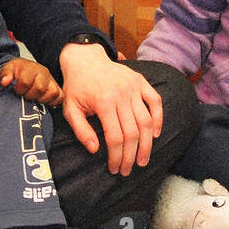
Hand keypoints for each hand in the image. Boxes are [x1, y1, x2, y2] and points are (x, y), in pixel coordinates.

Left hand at [0, 58, 61, 104]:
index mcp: (30, 67)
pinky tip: (43, 101)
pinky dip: (52, 102)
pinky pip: (60, 97)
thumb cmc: (18, 71)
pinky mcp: (58, 88)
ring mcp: (52, 81)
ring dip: (41, 99)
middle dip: (30, 95)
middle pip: (40, 88)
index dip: (19, 89)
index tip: (16, 90)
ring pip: (52, 92)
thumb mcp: (8, 69)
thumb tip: (5, 82)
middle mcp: (43, 73)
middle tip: (25, 95)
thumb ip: (5, 75)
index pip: (26, 81)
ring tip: (34, 98)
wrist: (26, 69)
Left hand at [59, 44, 162, 176]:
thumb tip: (95, 150)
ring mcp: (133, 87)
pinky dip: (158, 119)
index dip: (116, 157)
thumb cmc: (77, 87)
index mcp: (103, 102)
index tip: (114, 169)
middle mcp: (121, 94)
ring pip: (146, 121)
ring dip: (147, 144)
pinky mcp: (141, 81)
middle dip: (132, 156)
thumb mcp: (70, 109)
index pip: (115, 137)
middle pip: (132, 133)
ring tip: (144, 159)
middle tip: (129, 170)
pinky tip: (155, 135)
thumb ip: (81, 130)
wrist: (85, 58)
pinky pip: (155, 101)